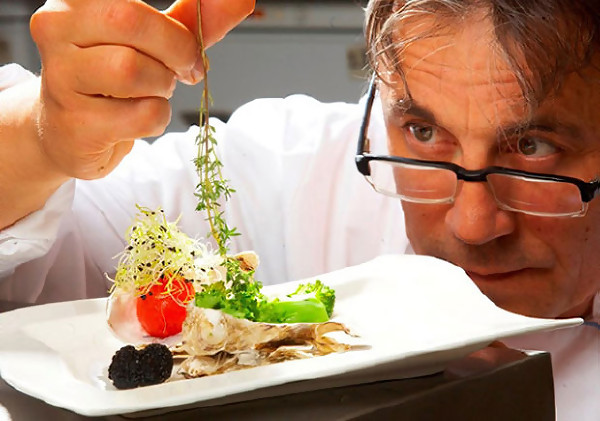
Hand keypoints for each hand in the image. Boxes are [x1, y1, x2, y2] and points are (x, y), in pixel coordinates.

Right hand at [29, 0, 253, 179]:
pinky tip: (136, 118)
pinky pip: (141, 115)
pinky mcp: (75, 123)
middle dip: (176, 48)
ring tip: (152, 91)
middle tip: (186, 67)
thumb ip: (195, 18)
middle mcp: (57, 28)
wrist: (71, 131)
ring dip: (161, 86)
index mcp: (77, 0)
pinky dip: (156, 118)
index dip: (173, 23)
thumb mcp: (156, 41)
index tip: (188, 38)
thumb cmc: (114, 79)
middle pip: (131, 20)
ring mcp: (60, 77)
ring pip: (132, 70)